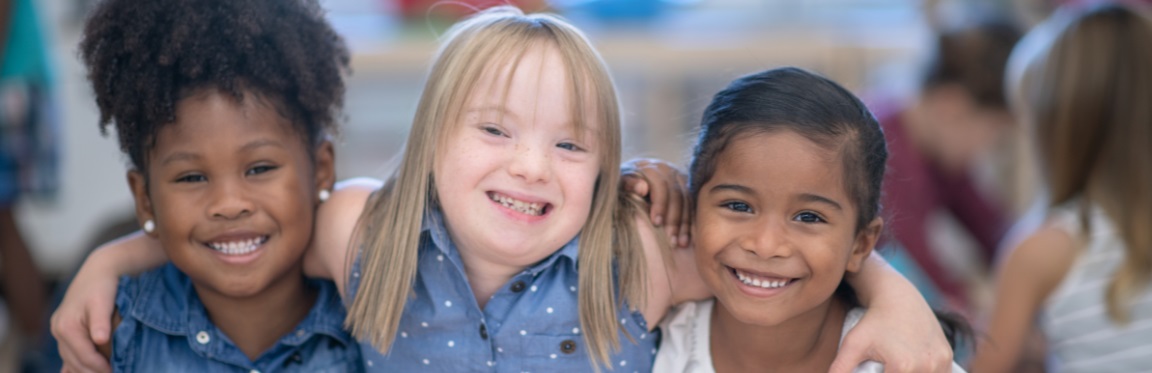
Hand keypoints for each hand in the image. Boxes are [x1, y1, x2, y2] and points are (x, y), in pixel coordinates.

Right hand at [51, 248, 122, 372]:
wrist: (99, 269)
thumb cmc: (103, 285)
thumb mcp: (103, 302)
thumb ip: (101, 322)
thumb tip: (100, 340)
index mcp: (66, 327)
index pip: (84, 356)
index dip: (100, 367)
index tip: (115, 371)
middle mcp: (58, 330)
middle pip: (75, 360)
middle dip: (93, 371)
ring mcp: (59, 329)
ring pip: (70, 358)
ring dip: (85, 368)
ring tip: (104, 371)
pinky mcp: (64, 328)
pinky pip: (68, 351)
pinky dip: (76, 362)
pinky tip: (84, 371)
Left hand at [620, 158, 691, 246]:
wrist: (631, 187)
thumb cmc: (622, 189)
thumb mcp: (620, 185)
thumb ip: (628, 184)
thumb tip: (642, 188)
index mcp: (650, 167)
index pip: (660, 185)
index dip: (659, 204)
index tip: (656, 222)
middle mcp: (667, 170)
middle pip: (676, 194)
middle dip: (673, 218)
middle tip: (670, 238)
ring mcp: (679, 177)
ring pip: (687, 201)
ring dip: (684, 223)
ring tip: (679, 243)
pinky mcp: (687, 187)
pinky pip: (693, 206)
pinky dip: (691, 223)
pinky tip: (687, 239)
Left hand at [828, 296, 953, 372]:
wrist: (899, 298)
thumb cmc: (871, 322)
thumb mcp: (852, 344)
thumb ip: (840, 368)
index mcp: (903, 366)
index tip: (876, 370)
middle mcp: (927, 365)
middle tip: (885, 365)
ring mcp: (941, 362)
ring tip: (896, 365)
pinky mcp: (948, 357)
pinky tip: (912, 368)